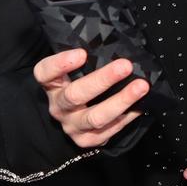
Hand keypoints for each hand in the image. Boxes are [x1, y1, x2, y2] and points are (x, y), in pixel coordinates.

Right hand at [34, 49, 148, 147]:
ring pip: (95, 117)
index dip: (61, 64)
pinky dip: (127, 117)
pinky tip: (140, 105)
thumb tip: (117, 45)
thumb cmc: (79, 84)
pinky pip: (109, 130)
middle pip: (75, 95)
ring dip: (121, 100)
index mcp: (52, 85)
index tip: (82, 53)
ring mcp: (72, 125)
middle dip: (103, 80)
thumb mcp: (75, 72)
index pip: (45, 73)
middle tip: (125, 65)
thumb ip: (88, 60)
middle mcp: (59, 106)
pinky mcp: (87, 140)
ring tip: (141, 86)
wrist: (74, 118)